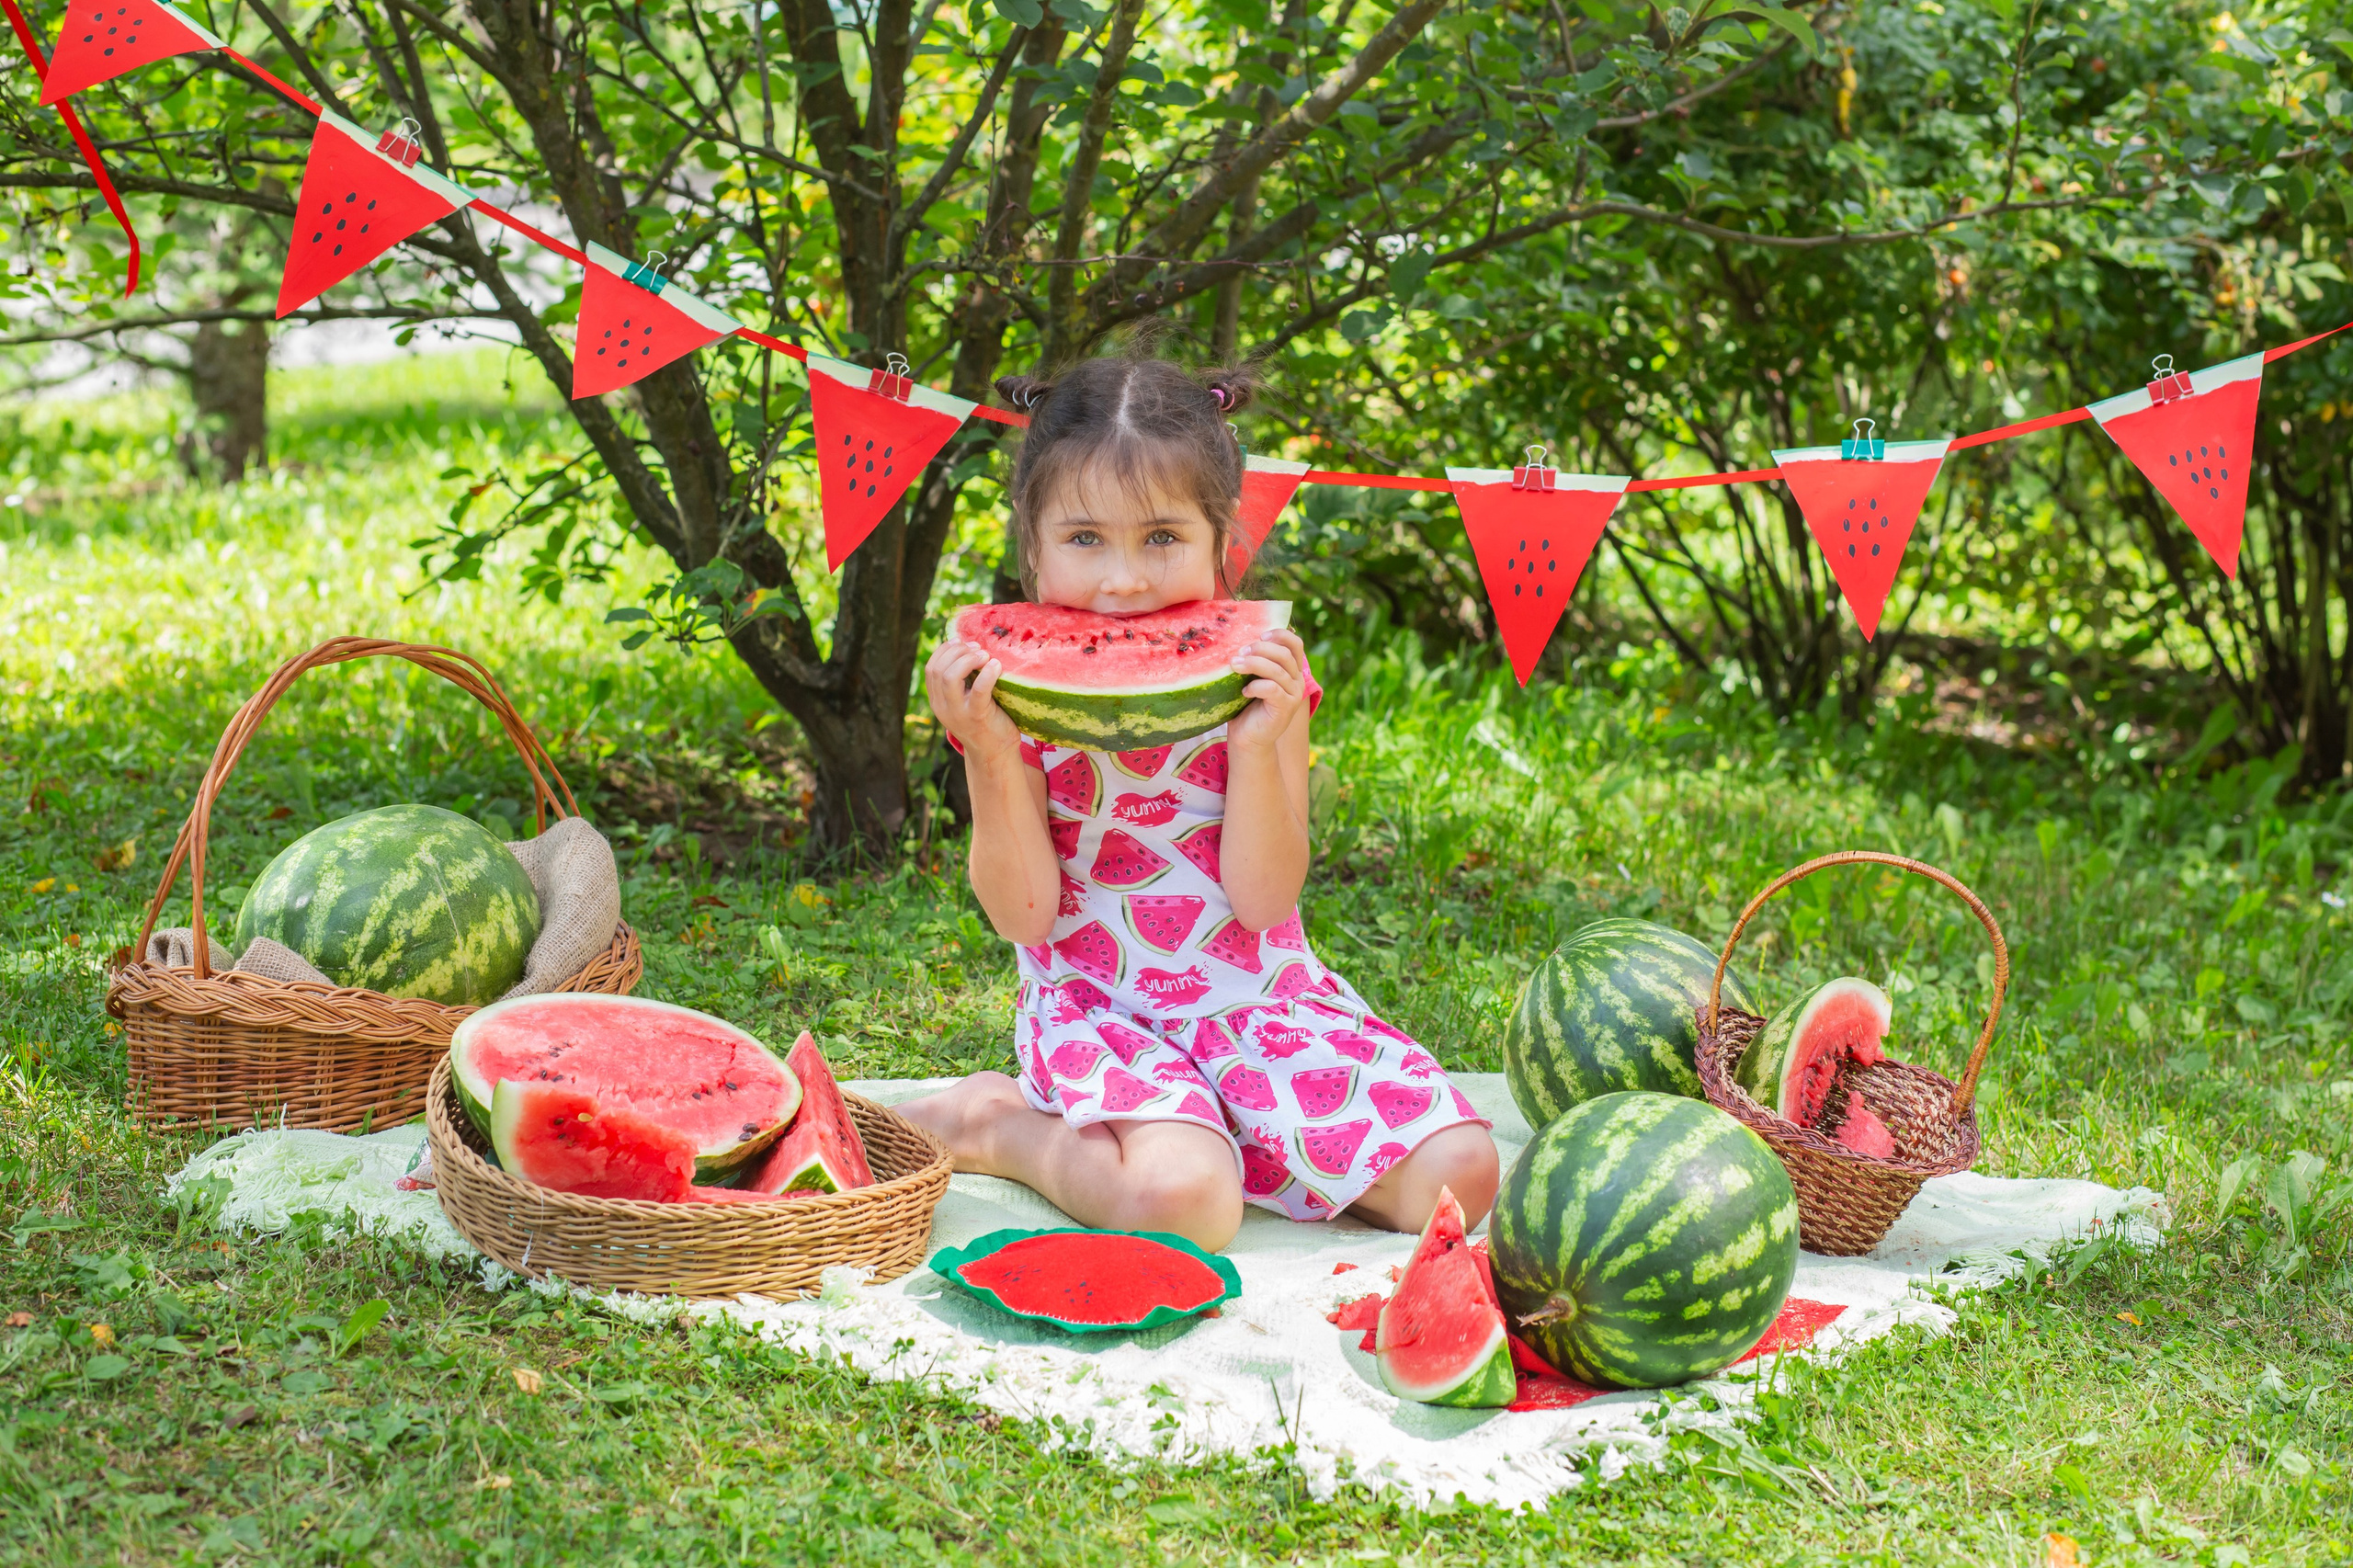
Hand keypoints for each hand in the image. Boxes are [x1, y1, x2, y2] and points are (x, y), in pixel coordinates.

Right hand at [925, 640, 1022, 764]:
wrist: (995, 754)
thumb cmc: (985, 721)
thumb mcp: (965, 701)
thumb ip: (962, 682)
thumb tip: (969, 648)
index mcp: (938, 701)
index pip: (931, 668)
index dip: (945, 650)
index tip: (963, 642)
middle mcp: (943, 707)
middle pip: (937, 669)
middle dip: (957, 652)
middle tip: (977, 649)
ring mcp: (958, 713)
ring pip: (949, 677)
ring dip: (968, 659)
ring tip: (985, 655)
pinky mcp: (977, 717)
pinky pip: (979, 690)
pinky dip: (987, 673)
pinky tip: (996, 665)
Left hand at [1226, 629, 1307, 751]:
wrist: (1248, 737)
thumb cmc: (1246, 705)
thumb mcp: (1251, 678)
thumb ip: (1254, 660)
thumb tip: (1239, 640)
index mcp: (1291, 670)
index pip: (1295, 644)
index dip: (1279, 635)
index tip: (1259, 635)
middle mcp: (1297, 681)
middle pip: (1284, 654)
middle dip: (1260, 649)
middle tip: (1239, 653)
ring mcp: (1293, 695)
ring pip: (1277, 670)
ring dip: (1253, 664)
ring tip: (1235, 665)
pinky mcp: (1286, 708)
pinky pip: (1272, 689)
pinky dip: (1255, 686)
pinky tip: (1244, 692)